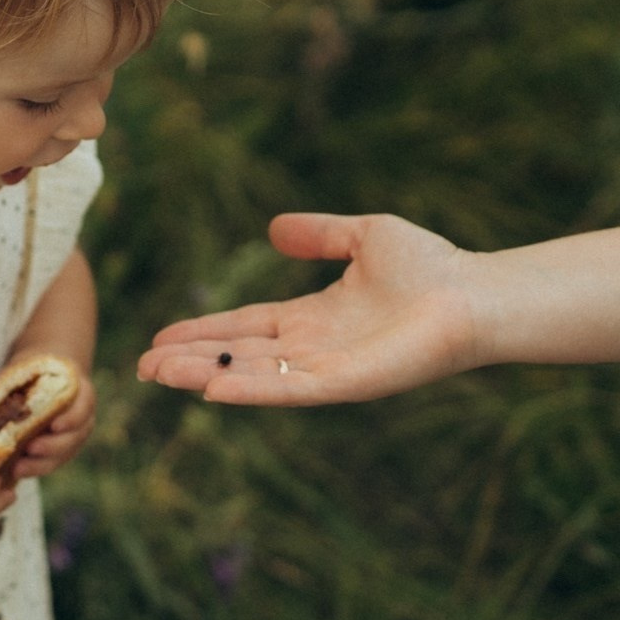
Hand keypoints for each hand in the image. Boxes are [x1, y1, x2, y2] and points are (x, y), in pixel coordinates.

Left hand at [4, 369, 93, 482]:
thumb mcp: (30, 370)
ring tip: (18, 468)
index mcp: (81, 395)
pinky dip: (34, 468)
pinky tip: (16, 471)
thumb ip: (10, 378)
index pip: (83, 408)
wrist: (47, 385)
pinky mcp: (60, 453)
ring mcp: (73, 439)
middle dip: (52, 446)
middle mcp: (82, 420)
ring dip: (41, 463)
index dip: (71, 419)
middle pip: (74, 438)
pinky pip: (50, 463)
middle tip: (31, 448)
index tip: (54, 425)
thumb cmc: (38, 375)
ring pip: (62, 455)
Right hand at [137, 213, 480, 404]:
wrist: (475, 293)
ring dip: (206, 375)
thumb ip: (320, 234)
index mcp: (312, 317)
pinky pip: (292, 390)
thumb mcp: (365, 236)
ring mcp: (328, 369)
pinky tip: (215, 390)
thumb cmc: (432, 266)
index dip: (204, 332)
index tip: (162, 337)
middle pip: (239, 356)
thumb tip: (274, 227)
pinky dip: (253, 391)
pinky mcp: (348, 383)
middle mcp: (313, 348)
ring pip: (254, 375)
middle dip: (190, 360)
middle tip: (144, 366)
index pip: (245, 327)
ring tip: (161, 375)